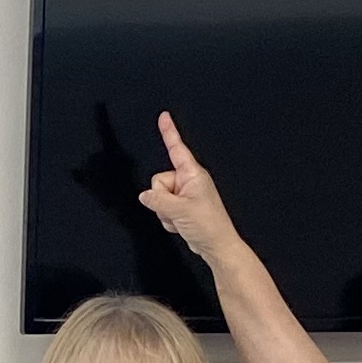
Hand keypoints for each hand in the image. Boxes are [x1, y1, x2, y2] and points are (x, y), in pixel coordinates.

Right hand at [135, 113, 244, 263]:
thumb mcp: (179, 210)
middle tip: (177, 210)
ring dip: (165, 212)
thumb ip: (157, 200)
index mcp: (192, 174)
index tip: (164, 116)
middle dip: (162, 198)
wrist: (217, 246)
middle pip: (159, 181)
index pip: (176, 148)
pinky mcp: (183, 207)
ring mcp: (185, 195)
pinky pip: (163, 209)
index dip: (169, 132)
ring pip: (159, 197)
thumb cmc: (208, 225)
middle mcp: (189, 181)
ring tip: (182, 219)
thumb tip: (145, 196)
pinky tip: (181, 225)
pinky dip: (168, 219)